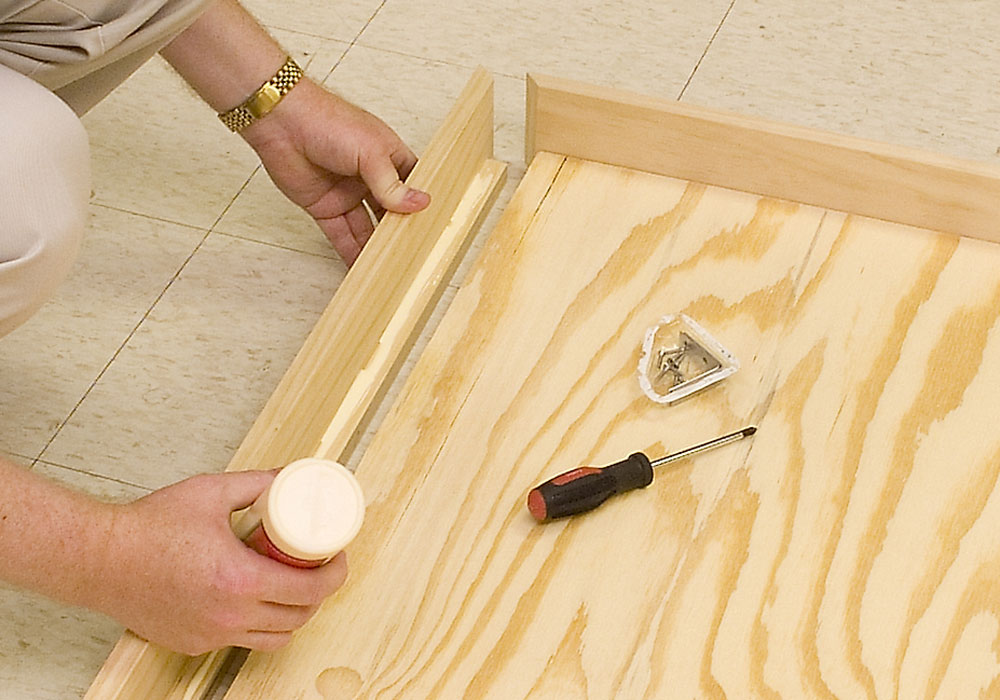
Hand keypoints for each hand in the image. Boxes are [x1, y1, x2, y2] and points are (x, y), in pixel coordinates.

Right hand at [93, 471, 347, 654]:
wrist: (99, 558)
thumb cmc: (147, 528)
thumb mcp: (212, 492)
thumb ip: (256, 483)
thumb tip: (288, 476)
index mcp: (239, 581)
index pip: (312, 590)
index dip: (335, 574)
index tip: (337, 558)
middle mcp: (229, 616)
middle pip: (300, 617)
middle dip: (318, 592)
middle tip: (318, 567)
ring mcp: (211, 634)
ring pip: (275, 637)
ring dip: (292, 613)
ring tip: (291, 584)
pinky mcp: (193, 643)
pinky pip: (240, 641)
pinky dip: (257, 624)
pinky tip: (255, 599)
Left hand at [242, 78, 430, 264]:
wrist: (281, 122)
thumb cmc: (327, 121)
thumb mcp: (370, 153)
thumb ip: (391, 184)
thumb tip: (420, 203)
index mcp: (387, 156)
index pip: (412, 185)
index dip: (421, 203)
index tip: (434, 225)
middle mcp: (369, 177)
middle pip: (391, 211)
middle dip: (401, 230)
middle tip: (416, 253)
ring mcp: (347, 193)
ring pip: (368, 226)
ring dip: (377, 245)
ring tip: (392, 266)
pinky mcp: (325, 207)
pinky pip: (342, 234)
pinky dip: (351, 251)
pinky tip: (363, 266)